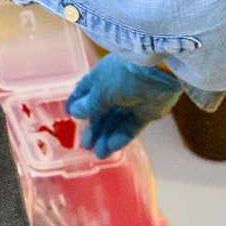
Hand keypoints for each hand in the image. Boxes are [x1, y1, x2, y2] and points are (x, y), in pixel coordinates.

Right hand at [65, 55, 184, 156]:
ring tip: (97, 153)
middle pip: (101, 111)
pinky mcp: (146, 112)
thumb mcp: (99, 91)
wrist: (156, 72)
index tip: (69, 115)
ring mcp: (132, 101)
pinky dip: (120, 138)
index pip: (85, 90)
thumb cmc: (121, 75)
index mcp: (101, 76)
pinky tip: (110, 149)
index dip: (77, 102)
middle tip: (85, 144)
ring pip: (116, 122)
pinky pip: (130, 127)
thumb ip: (89, 105)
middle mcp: (115, 88)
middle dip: (94, 128)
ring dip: (106, 137)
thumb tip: (74, 113)